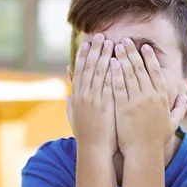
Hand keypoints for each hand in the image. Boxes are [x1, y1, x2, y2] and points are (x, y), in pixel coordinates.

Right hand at [70, 33, 117, 154]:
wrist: (94, 151)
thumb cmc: (86, 136)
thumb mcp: (74, 118)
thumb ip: (70, 105)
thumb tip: (68, 95)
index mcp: (76, 96)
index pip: (79, 71)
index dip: (83, 56)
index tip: (87, 43)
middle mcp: (84, 96)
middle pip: (90, 67)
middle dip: (95, 50)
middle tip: (101, 36)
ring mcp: (95, 100)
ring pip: (100, 73)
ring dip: (105, 56)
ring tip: (112, 42)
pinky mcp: (106, 105)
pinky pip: (110, 84)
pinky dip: (114, 71)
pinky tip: (119, 60)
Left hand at [111, 38, 186, 156]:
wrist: (143, 153)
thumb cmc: (157, 140)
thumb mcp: (172, 123)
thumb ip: (179, 110)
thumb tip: (186, 100)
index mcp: (162, 97)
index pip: (156, 72)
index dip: (150, 57)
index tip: (144, 46)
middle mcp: (150, 96)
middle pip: (140, 68)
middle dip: (132, 52)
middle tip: (125, 39)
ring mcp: (136, 101)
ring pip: (129, 74)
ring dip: (122, 58)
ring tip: (115, 46)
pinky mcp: (123, 108)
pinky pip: (118, 87)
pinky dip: (115, 74)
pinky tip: (110, 64)